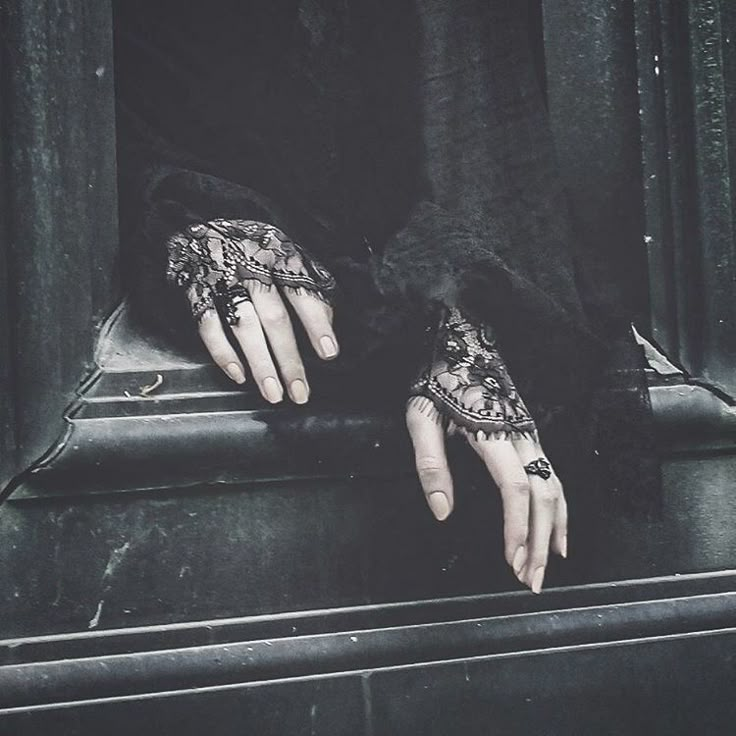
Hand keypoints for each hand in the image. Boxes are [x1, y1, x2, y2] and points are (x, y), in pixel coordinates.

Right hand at [166, 219, 338, 403]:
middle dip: (289, 359)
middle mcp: (250, 265)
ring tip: (273, 393)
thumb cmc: (254, 247)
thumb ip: (309, 286)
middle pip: (273, 317)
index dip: (316, 323)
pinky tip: (239, 375)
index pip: (302, 291)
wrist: (199, 224)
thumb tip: (328, 323)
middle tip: (300, 392)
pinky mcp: (195, 290)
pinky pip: (209, 325)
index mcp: (278, 253)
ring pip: (243, 325)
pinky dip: (223, 352)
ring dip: (260, 363)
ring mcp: (221, 278)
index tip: (329, 353)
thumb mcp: (286, 254)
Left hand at [405, 307, 566, 592]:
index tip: (513, 562)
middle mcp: (521, 434)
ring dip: (553, 527)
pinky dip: (559, 505)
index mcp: (494, 433)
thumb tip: (442, 511)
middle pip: (544, 494)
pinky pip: (552, 473)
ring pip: (555, 485)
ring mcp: (530, 431)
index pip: (516, 490)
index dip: (518, 529)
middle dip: (539, 541)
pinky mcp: (529, 430)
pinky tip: (556, 526)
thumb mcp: (419, 416)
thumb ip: (430, 463)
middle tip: (531, 581)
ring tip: (549, 563)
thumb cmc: (436, 375)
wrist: (458, 335)